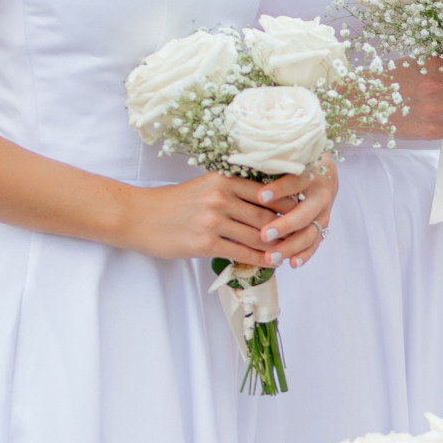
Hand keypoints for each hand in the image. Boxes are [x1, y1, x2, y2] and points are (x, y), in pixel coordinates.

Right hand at [123, 161, 335, 269]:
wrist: (138, 216)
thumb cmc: (172, 203)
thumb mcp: (204, 186)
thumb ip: (231, 190)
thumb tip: (265, 199)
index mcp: (223, 180)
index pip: (267, 192)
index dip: (289, 203)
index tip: (303, 211)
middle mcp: (220, 197)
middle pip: (267, 215)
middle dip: (288, 228)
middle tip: (304, 235)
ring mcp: (213, 220)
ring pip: (258, 235)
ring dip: (277, 246)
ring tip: (291, 251)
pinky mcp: (205, 243)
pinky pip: (242, 252)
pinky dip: (261, 259)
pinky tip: (272, 262)